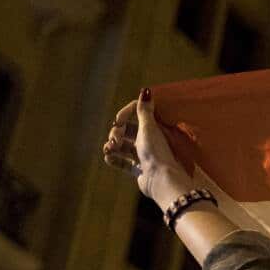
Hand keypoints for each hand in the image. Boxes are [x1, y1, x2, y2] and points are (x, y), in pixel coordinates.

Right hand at [101, 88, 192, 205]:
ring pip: (123, 146)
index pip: (135, 114)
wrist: (160, 179)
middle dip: (116, 132)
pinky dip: (114, 159)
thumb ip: (145, 110)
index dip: (124, 114)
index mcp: (154, 128)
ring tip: (108, 149)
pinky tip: (108, 158)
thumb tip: (146, 90)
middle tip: (114, 140)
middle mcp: (150, 140)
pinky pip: (122, 162)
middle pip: (126, 130)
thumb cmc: (156, 152)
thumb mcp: (149, 128)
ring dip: (112, 145)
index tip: (118, 120)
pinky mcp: (139, 169)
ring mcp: (144, 155)